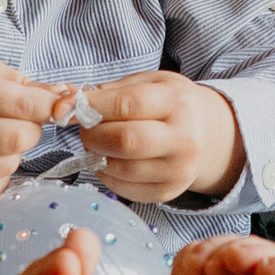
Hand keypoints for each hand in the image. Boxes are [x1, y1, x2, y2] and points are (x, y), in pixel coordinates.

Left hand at [68, 73, 240, 203]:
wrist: (208, 134)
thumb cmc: (171, 104)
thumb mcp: (150, 83)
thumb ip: (111, 91)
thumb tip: (66, 104)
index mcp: (178, 103)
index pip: (128, 105)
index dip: (92, 107)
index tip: (70, 107)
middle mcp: (184, 138)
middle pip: (124, 141)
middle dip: (92, 135)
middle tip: (87, 129)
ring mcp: (179, 170)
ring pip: (121, 168)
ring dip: (97, 156)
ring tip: (100, 143)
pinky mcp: (168, 192)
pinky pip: (124, 188)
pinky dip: (107, 174)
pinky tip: (111, 160)